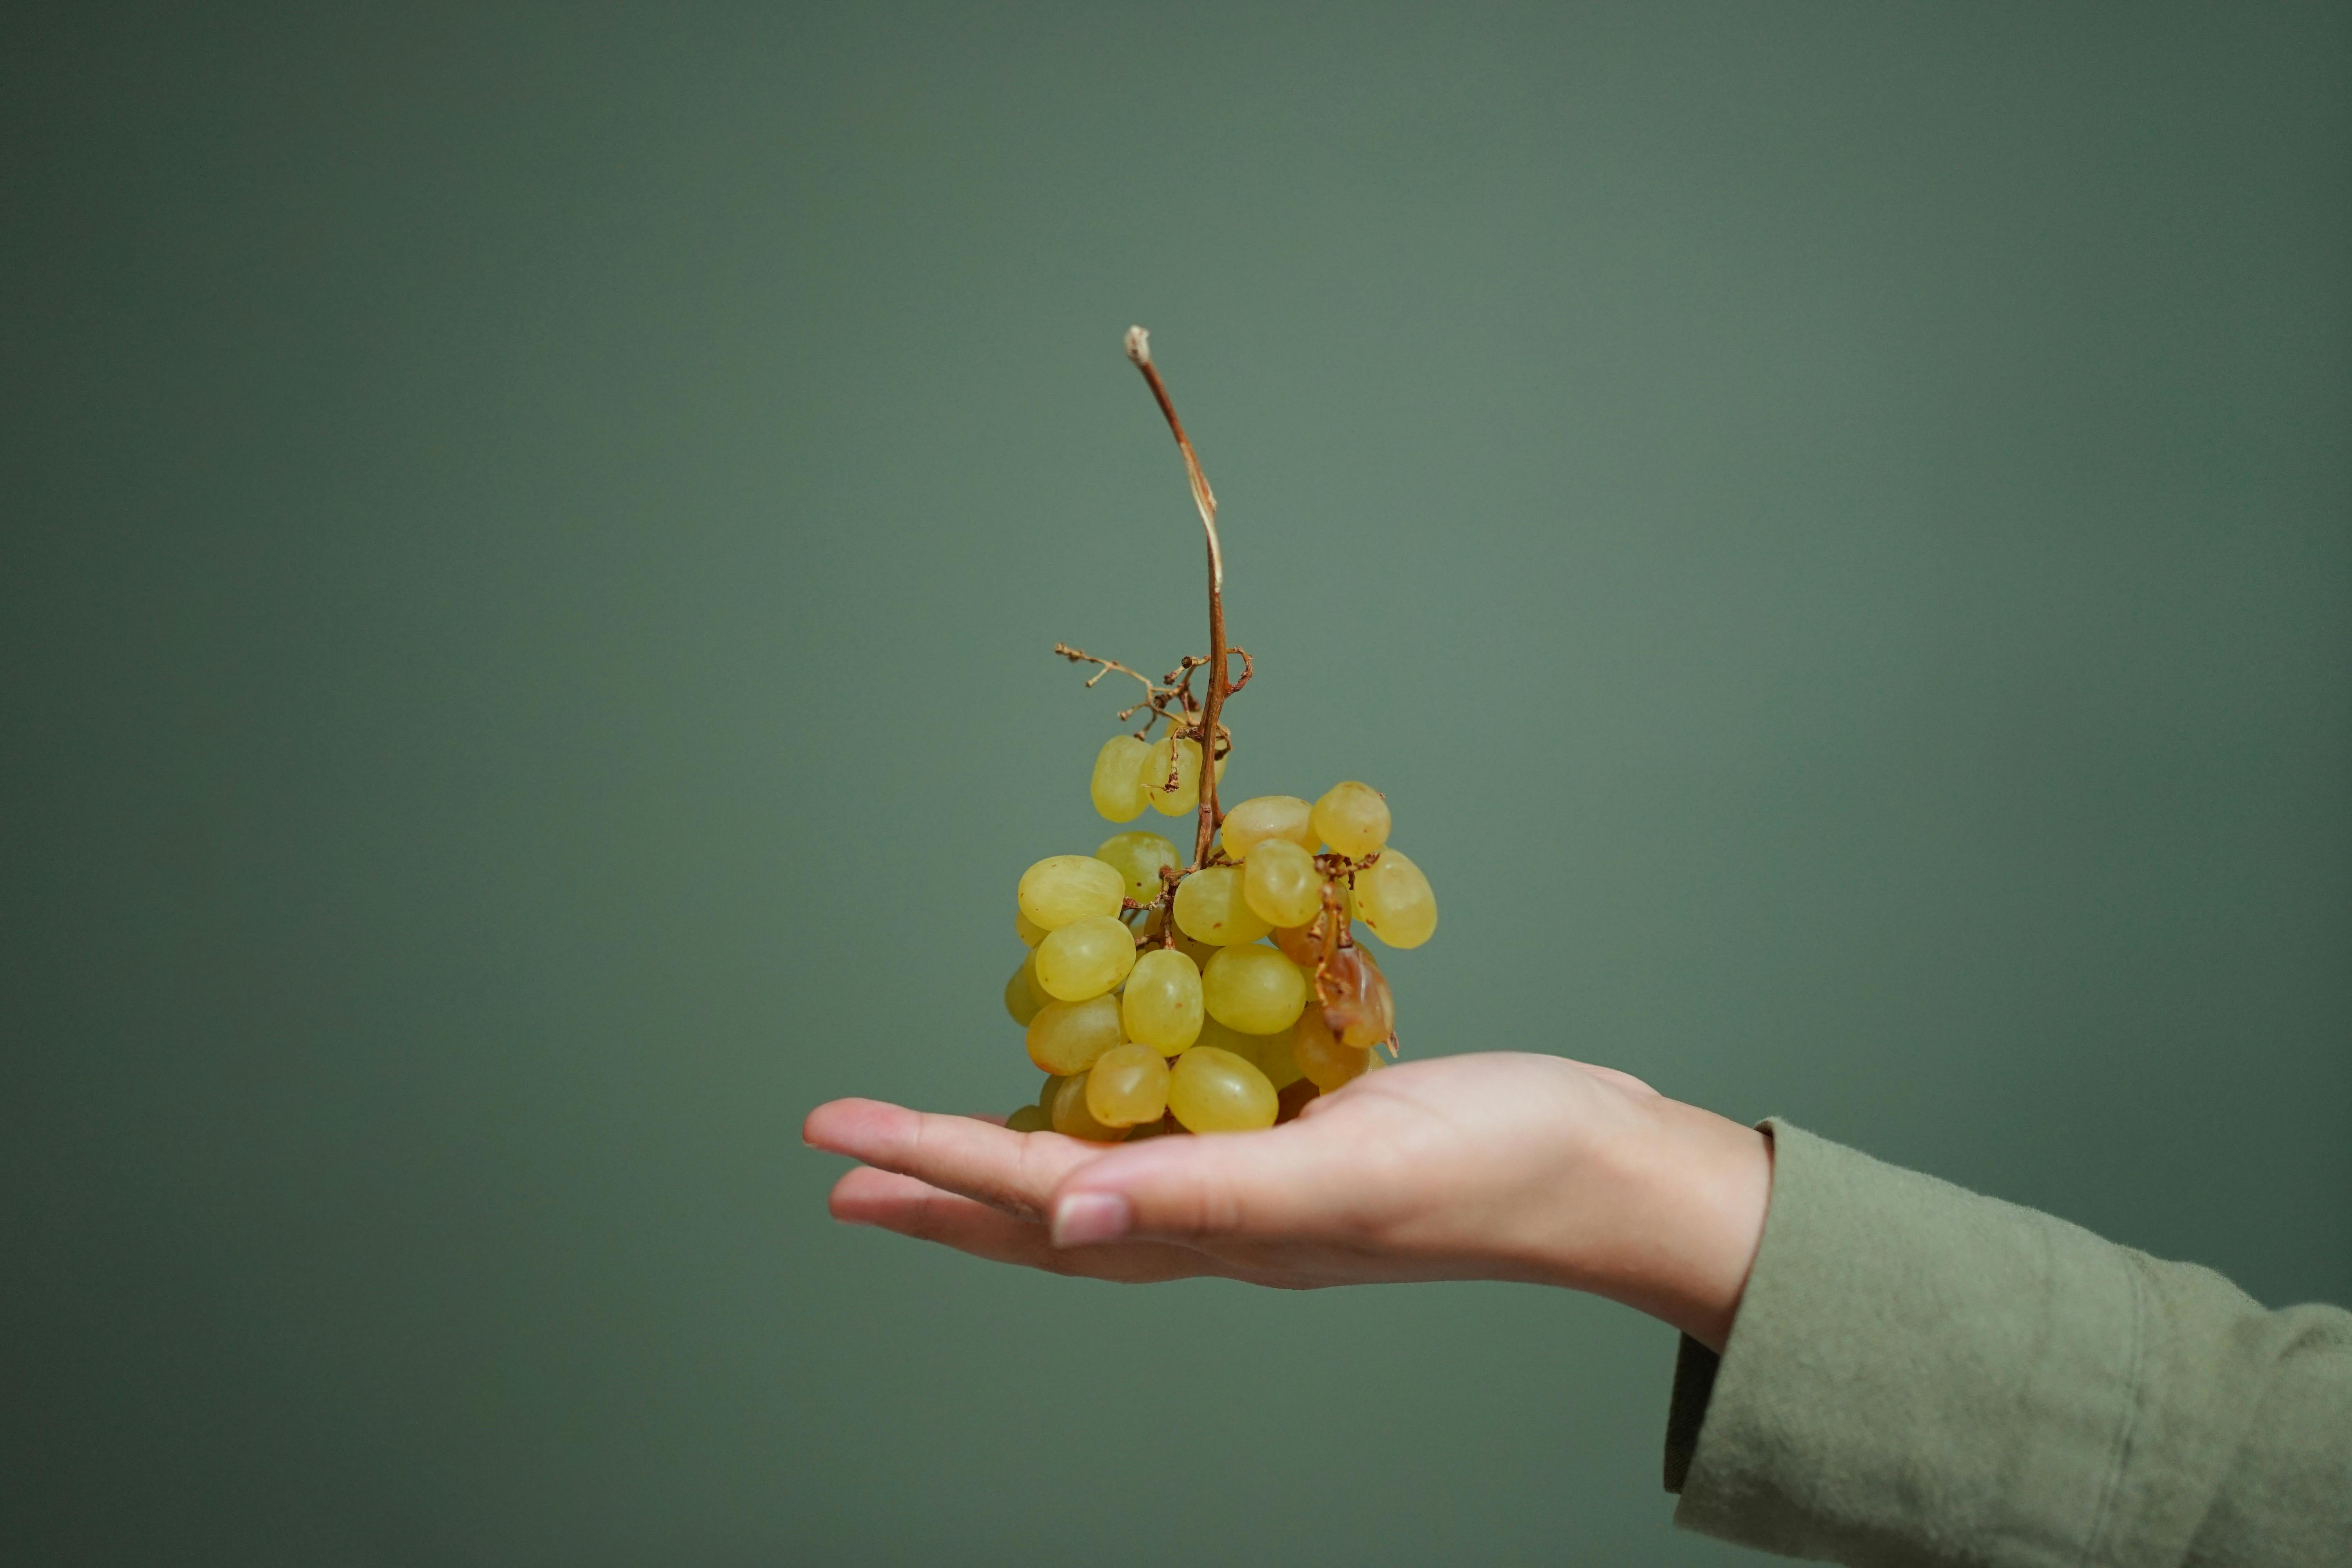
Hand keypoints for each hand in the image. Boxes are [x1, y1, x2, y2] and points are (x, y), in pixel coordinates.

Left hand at [805, 1052, 1771, 1350]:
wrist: (1605, 1168)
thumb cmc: (1494, 1170)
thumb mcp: (1345, 1177)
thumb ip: (1206, 1195)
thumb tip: (1064, 1214)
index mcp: (1219, 1232)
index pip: (1036, 1199)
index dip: (930, 1164)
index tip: (832, 1136)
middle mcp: (1223, 1215)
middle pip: (1045, 1205)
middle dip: (940, 1182)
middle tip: (844, 1160)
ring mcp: (1263, 1176)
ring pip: (1103, 1170)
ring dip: (1010, 1153)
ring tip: (935, 1138)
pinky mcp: (1306, 1130)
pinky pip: (1179, 1124)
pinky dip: (1117, 1105)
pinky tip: (1101, 1086)